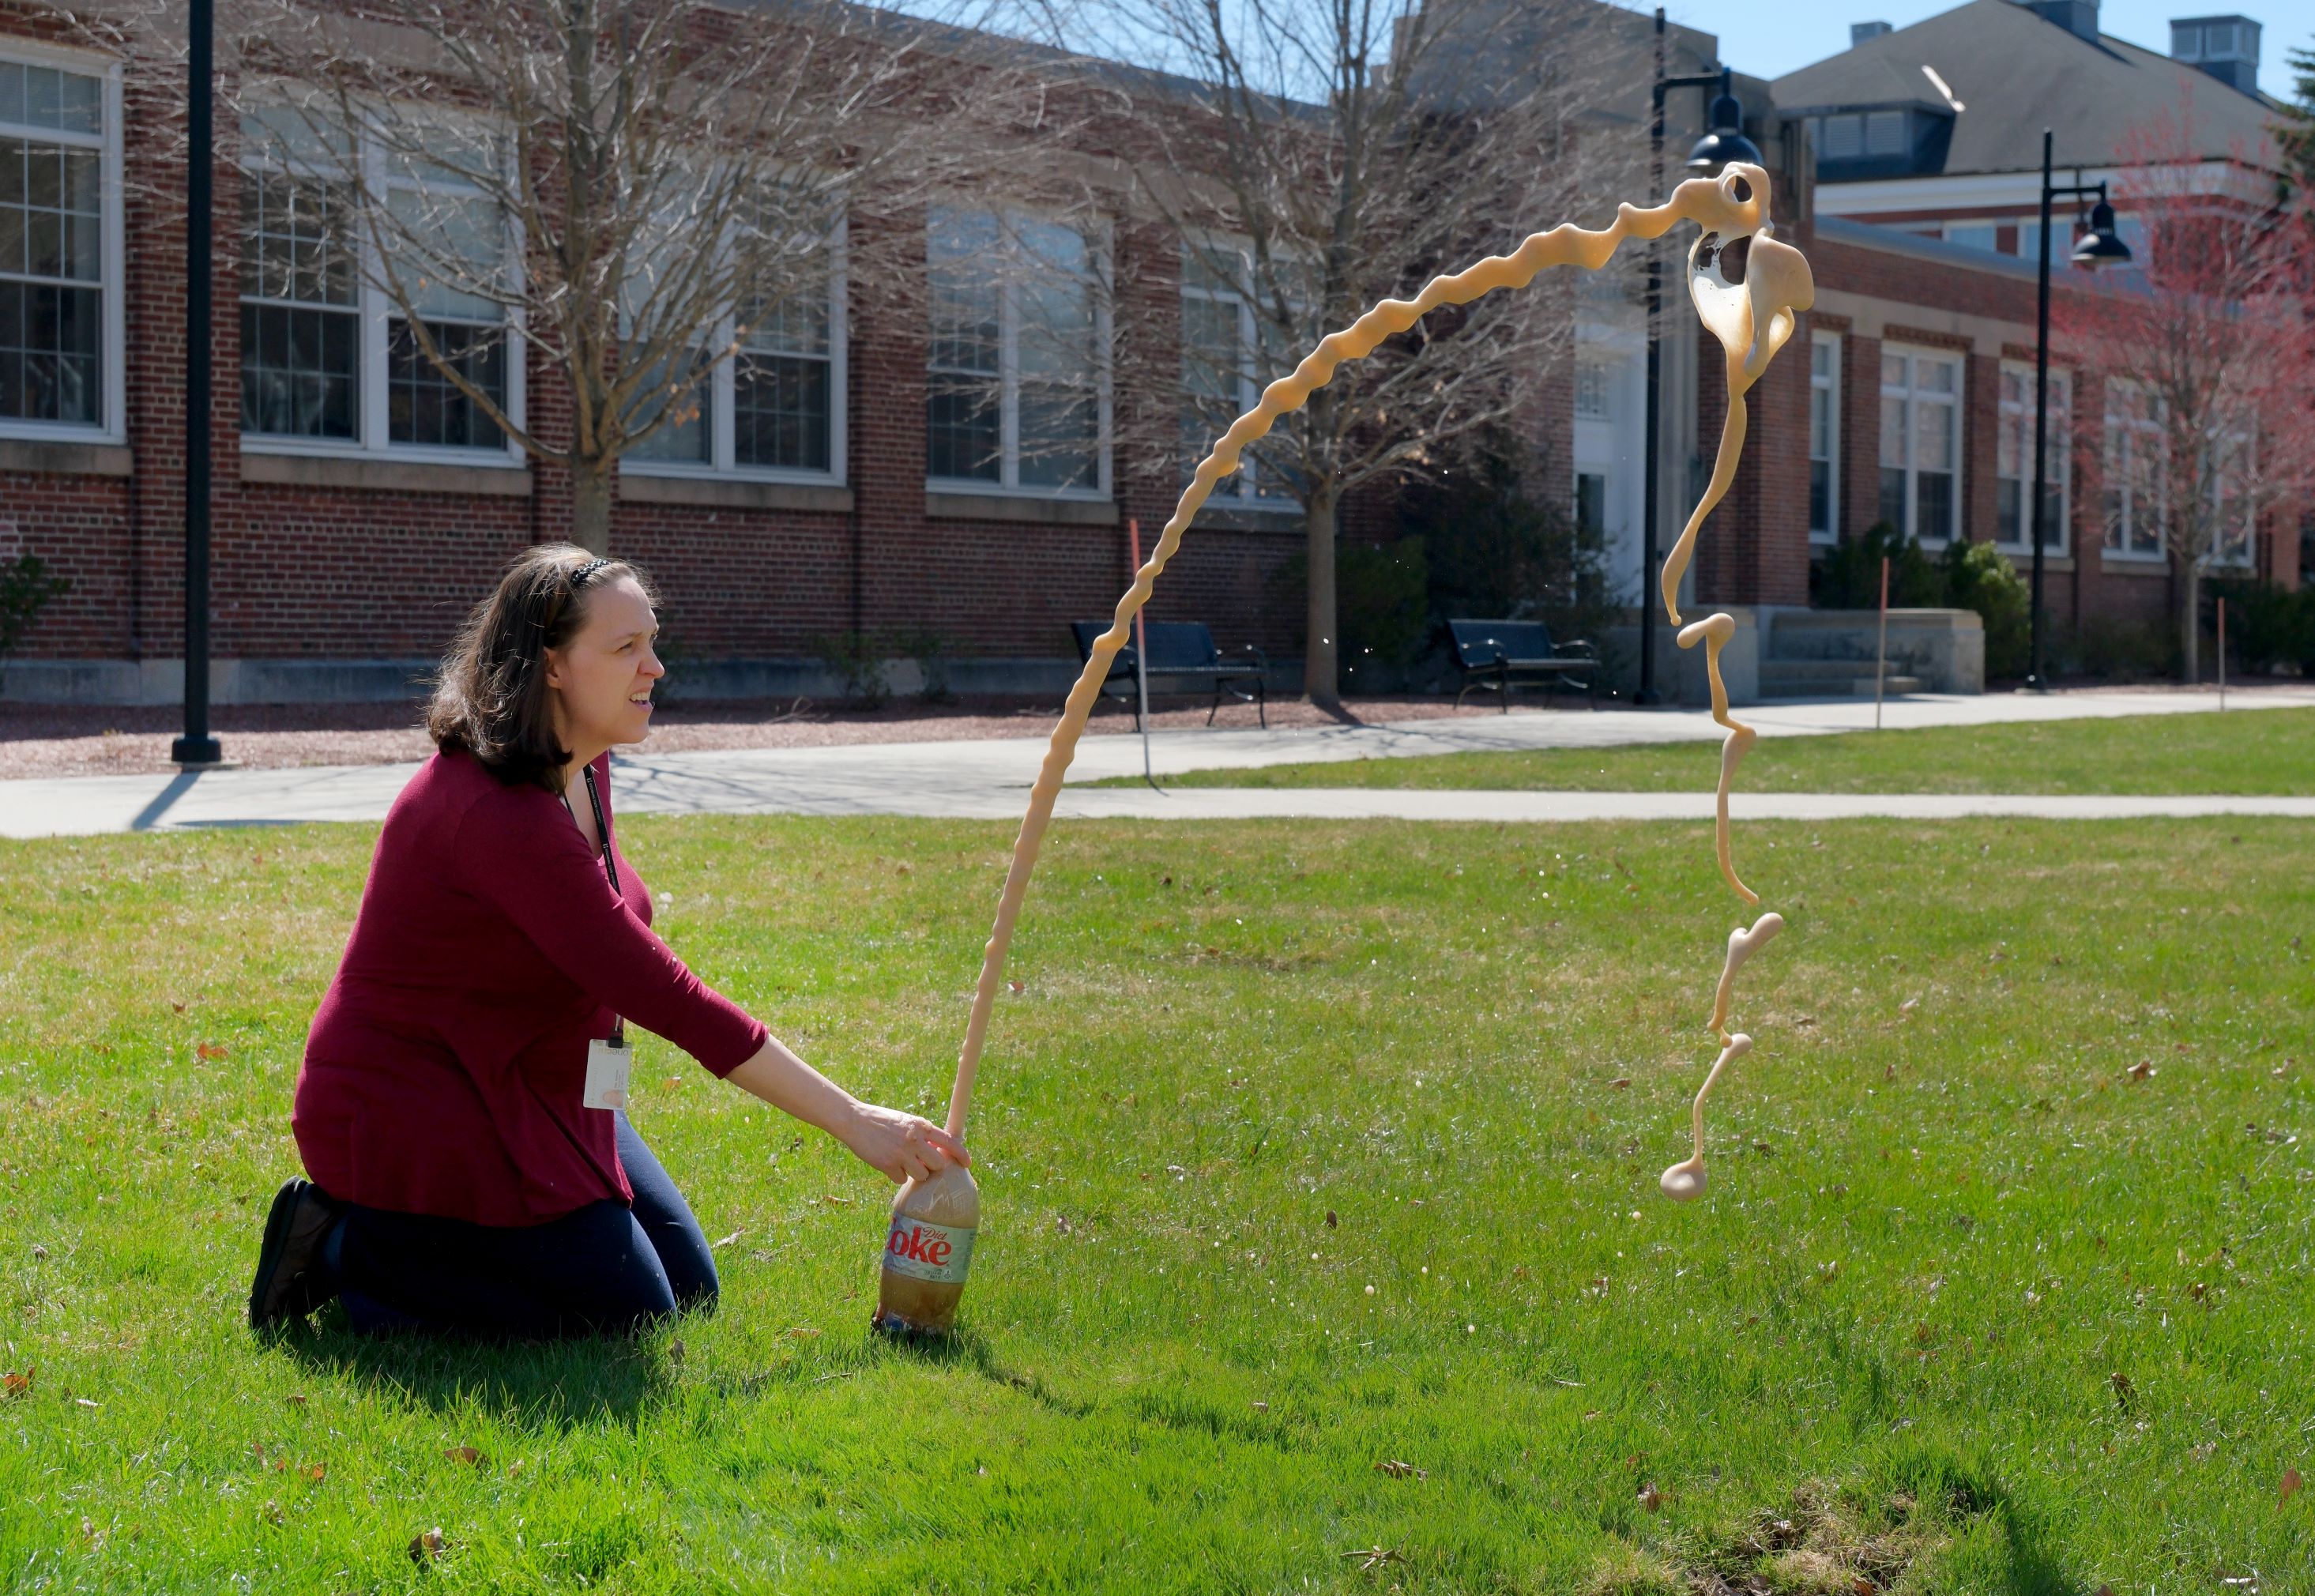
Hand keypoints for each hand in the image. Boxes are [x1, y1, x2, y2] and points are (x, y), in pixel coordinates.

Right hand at [840, 1101, 970, 1184]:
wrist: (855, 1120)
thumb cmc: (882, 1121)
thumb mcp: (906, 1121)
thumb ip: (923, 1134)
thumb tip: (939, 1154)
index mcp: (921, 1125)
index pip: (949, 1141)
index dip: (961, 1154)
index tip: (968, 1163)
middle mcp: (914, 1139)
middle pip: (938, 1164)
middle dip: (932, 1166)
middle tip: (921, 1162)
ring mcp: (901, 1153)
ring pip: (921, 1175)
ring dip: (915, 1172)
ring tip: (902, 1161)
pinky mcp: (887, 1165)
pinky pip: (901, 1179)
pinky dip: (896, 1175)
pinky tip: (887, 1163)